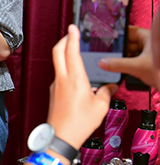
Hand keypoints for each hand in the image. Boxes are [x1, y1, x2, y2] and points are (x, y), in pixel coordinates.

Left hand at [48, 24, 116, 148]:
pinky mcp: (53, 93)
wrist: (60, 137)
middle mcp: (62, 79)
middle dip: (64, 40)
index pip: (71, 51)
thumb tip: (111, 86)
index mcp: (74, 79)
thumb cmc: (78, 123)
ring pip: (57, 64)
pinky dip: (65, 70)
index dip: (72, 37)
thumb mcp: (100, 107)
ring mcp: (55, 86)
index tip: (73, 27)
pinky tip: (74, 76)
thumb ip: (107, 92)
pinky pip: (59, 76)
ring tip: (74, 54)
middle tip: (70, 35)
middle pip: (58, 52)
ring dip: (64, 55)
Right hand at [98, 25, 152, 86]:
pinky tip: (122, 69)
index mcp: (149, 37)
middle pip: (129, 43)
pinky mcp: (149, 63)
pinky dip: (128, 64)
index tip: (108, 38)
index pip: (130, 31)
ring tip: (114, 62)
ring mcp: (150, 54)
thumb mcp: (137, 67)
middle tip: (108, 54)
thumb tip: (103, 62)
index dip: (119, 34)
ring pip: (132, 52)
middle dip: (120, 49)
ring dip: (123, 58)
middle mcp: (150, 44)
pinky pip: (135, 60)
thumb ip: (118, 64)